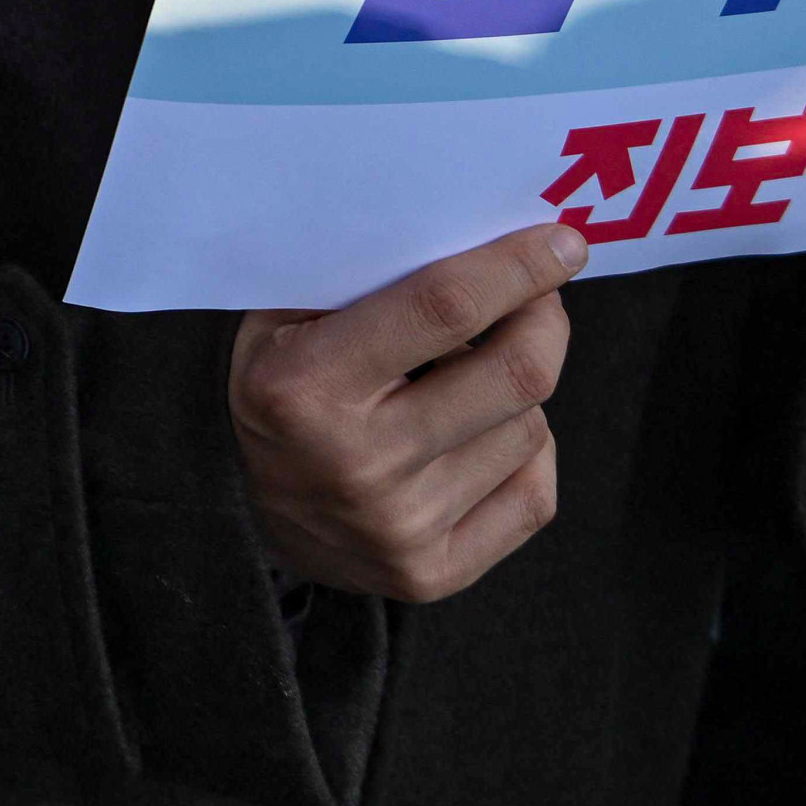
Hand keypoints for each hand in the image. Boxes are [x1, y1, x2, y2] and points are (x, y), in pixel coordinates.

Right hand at [231, 221, 580, 600]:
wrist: (243, 511)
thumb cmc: (280, 385)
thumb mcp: (285, 316)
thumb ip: (363, 276)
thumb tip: (476, 231)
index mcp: (306, 384)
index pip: (443, 308)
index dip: (515, 268)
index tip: (562, 242)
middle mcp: (357, 463)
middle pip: (514, 375)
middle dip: (545, 320)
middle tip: (542, 296)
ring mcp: (400, 528)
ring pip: (530, 430)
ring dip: (520, 389)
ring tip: (475, 376)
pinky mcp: (431, 574)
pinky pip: (534, 496)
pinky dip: (526, 452)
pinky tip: (487, 434)